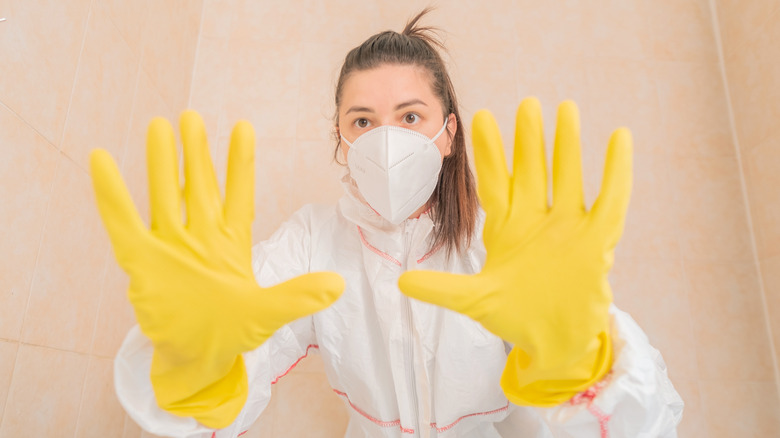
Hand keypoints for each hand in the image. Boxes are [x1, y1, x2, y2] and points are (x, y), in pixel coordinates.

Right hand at [90, 111, 343, 426]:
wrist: (195, 357)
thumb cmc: (232, 331)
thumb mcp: (268, 313)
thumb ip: (298, 296)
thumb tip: (339, 284)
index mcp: (232, 242)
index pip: (238, 194)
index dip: (240, 163)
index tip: (243, 126)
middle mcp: (201, 236)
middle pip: (199, 186)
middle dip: (197, 153)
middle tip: (191, 116)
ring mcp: (170, 245)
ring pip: (164, 195)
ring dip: (161, 163)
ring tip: (158, 126)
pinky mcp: (141, 260)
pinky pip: (123, 221)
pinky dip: (112, 194)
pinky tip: (101, 159)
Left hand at [398, 98, 631, 405]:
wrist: (555, 341)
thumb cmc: (515, 316)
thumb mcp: (475, 301)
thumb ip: (443, 289)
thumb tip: (401, 282)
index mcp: (505, 227)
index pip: (494, 181)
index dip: (488, 151)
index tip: (478, 117)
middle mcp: (536, 220)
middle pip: (532, 171)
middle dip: (528, 139)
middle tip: (527, 103)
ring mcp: (567, 226)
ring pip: (567, 176)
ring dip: (567, 144)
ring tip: (566, 108)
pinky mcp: (597, 239)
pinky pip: (610, 199)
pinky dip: (616, 170)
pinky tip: (618, 137)